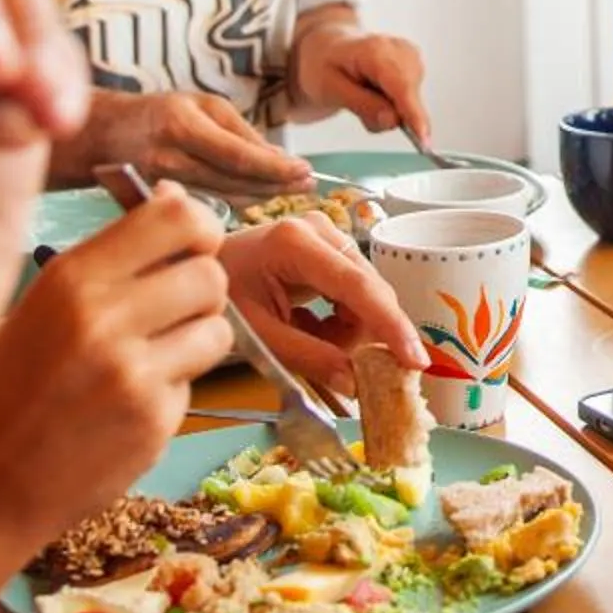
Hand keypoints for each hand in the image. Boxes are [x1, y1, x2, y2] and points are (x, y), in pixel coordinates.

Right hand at [0, 183, 234, 575]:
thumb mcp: (37, 307)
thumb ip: (107, 260)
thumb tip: (176, 196)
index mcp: (71, 278)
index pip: (178, 217)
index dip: (200, 228)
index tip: (193, 247)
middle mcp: (103, 318)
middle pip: (211, 273)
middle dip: (203, 291)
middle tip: (173, 312)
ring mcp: (132, 373)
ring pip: (218, 329)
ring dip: (198, 341)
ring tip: (152, 358)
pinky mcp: (152, 423)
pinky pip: (194, 385)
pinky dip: (172, 391)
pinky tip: (125, 407)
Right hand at [57, 89, 310, 195]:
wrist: (104, 135)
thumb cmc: (159, 113)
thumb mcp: (201, 106)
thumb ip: (239, 131)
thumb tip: (281, 159)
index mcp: (181, 124)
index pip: (238, 155)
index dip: (275, 167)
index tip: (304, 169)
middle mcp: (168, 157)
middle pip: (235, 181)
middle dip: (277, 183)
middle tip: (308, 182)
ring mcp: (161, 184)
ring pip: (224, 198)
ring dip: (263, 194)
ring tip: (293, 188)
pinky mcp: (160, 202)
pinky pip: (208, 205)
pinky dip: (238, 201)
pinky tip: (260, 196)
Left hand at [223, 216, 429, 398]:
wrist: (198, 271)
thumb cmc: (222, 299)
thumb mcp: (260, 336)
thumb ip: (309, 358)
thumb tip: (356, 382)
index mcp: (296, 243)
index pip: (357, 287)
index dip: (390, 326)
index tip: (414, 361)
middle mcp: (319, 229)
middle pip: (369, 289)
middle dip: (364, 334)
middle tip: (353, 372)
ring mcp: (326, 234)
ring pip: (366, 293)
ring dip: (349, 329)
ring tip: (311, 343)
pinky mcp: (328, 245)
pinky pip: (355, 289)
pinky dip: (342, 319)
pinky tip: (313, 328)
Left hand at [295, 26, 431, 141]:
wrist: (328, 48)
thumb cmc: (325, 65)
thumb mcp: (328, 89)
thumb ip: (362, 105)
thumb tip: (393, 121)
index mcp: (375, 50)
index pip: (401, 85)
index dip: (413, 113)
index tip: (423, 138)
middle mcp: (400, 49)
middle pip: (408, 97)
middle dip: (388, 114)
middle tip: (357, 103)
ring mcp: (411, 56)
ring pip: (411, 100)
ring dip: (389, 109)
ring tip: (363, 94)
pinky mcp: (415, 66)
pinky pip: (410, 99)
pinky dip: (394, 104)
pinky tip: (375, 91)